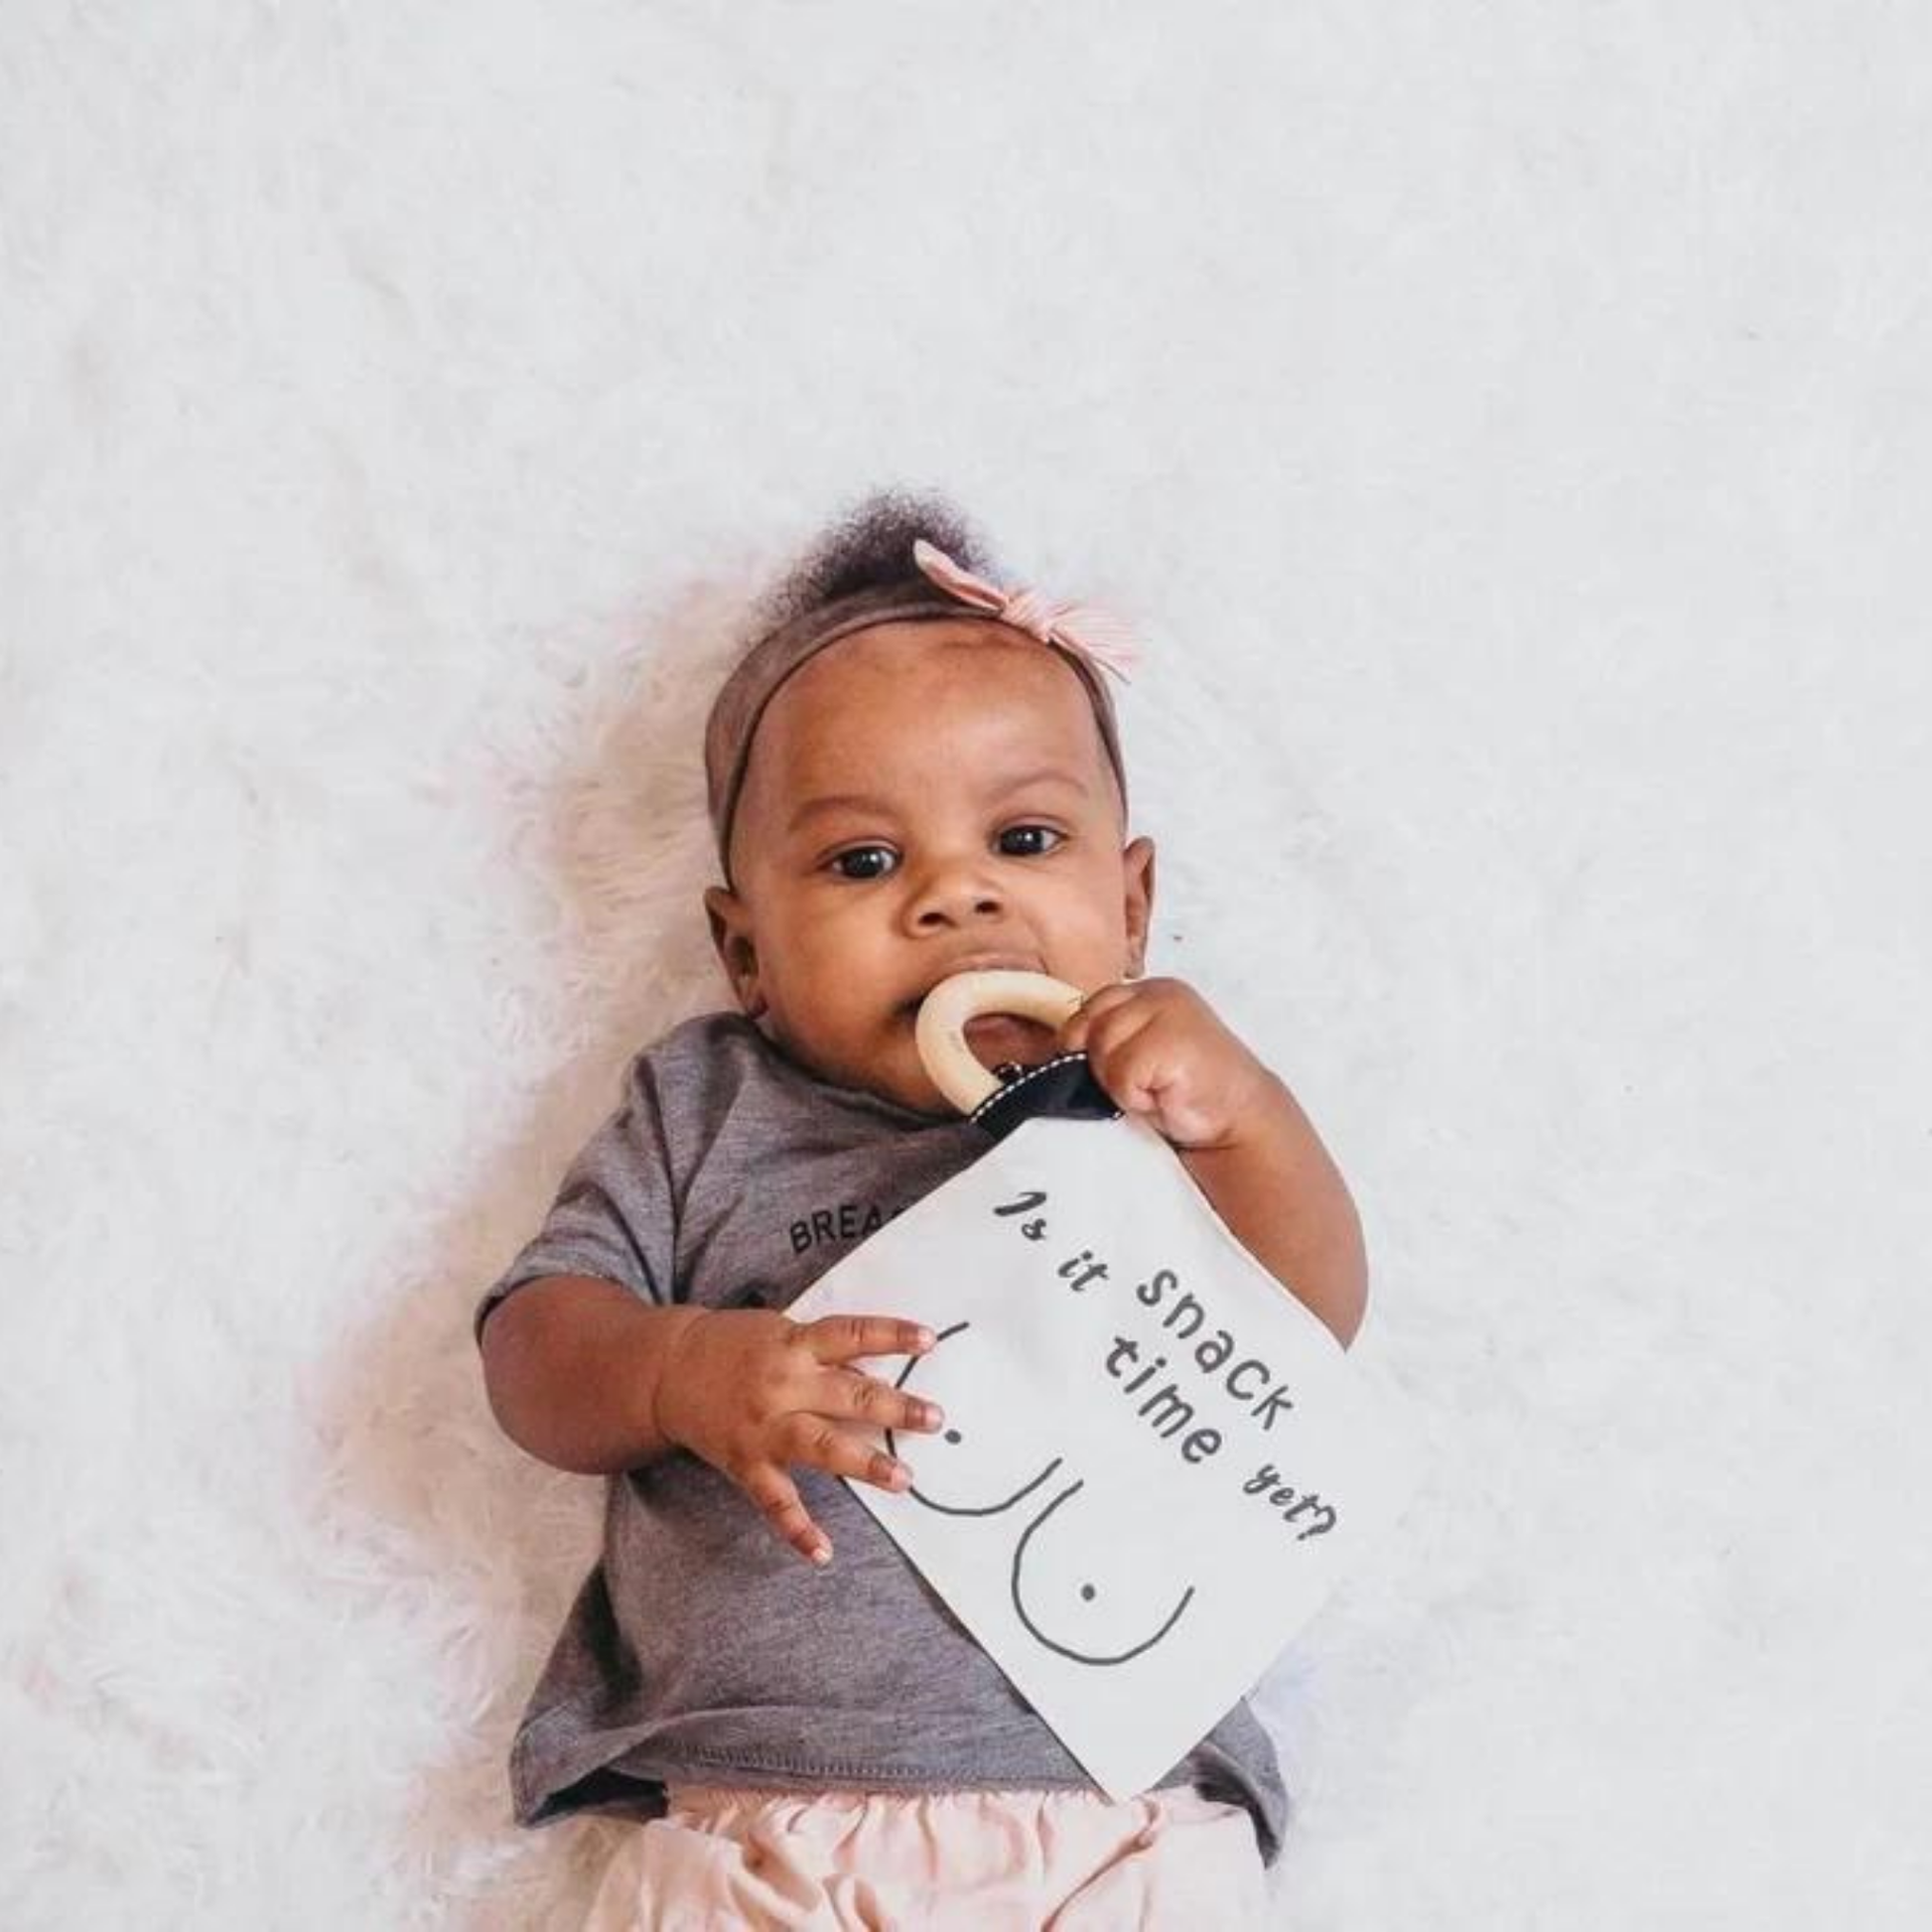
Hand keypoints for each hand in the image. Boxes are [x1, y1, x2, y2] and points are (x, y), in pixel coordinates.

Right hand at [653, 1310, 944, 1565]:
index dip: (890, 1335)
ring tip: (904, 1479)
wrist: (667, 1369)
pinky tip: (822, 1553)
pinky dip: (797, 1529)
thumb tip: (878, 1376)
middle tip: (936, 1418)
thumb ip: (825, 1354)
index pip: (851, 1334)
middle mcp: (783, 1384)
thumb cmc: (736, 1346)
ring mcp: (765, 1427)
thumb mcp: (781, 1333)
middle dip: (896, 1407)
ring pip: (821, 1446)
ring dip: (865, 1463)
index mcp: (794, 1344)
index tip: (929, 1340)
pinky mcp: (746, 1462)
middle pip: (848, 1395)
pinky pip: (775, 1501)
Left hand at [1058, 976, 1280, 1149]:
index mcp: (1150, 990)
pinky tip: (1164, 1096)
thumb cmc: (1187, 1089)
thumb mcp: (1142, 1051)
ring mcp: (1167, 1013)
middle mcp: (1158, 993)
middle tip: (1141, 1083)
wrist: (1239, 1118)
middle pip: (1088, 1027)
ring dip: (1120, 1083)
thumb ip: (1108, 1036)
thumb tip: (1057, 1045)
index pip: (1090, 1006)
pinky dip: (1135, 1096)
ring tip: (1155, 1089)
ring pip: (1101, 1051)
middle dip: (1103, 1065)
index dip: (1083, 1040)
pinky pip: (1121, 1075)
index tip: (1102, 1068)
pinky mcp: (1170, 1042)